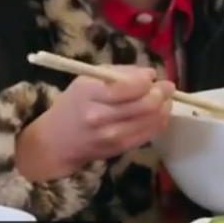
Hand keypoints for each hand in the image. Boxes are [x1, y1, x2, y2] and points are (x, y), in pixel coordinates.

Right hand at [17, 68, 172, 181]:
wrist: (57, 141)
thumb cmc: (73, 104)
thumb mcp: (86, 80)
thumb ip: (118, 73)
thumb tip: (149, 74)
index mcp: (88, 93)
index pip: (127, 86)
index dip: (145, 80)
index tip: (151, 74)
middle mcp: (100, 116)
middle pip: (145, 104)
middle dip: (161, 92)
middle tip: (166, 86)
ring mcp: (112, 136)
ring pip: (151, 119)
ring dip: (164, 106)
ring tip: (165, 98)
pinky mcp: (120, 149)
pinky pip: (149, 133)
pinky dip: (159, 121)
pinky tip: (158, 113)